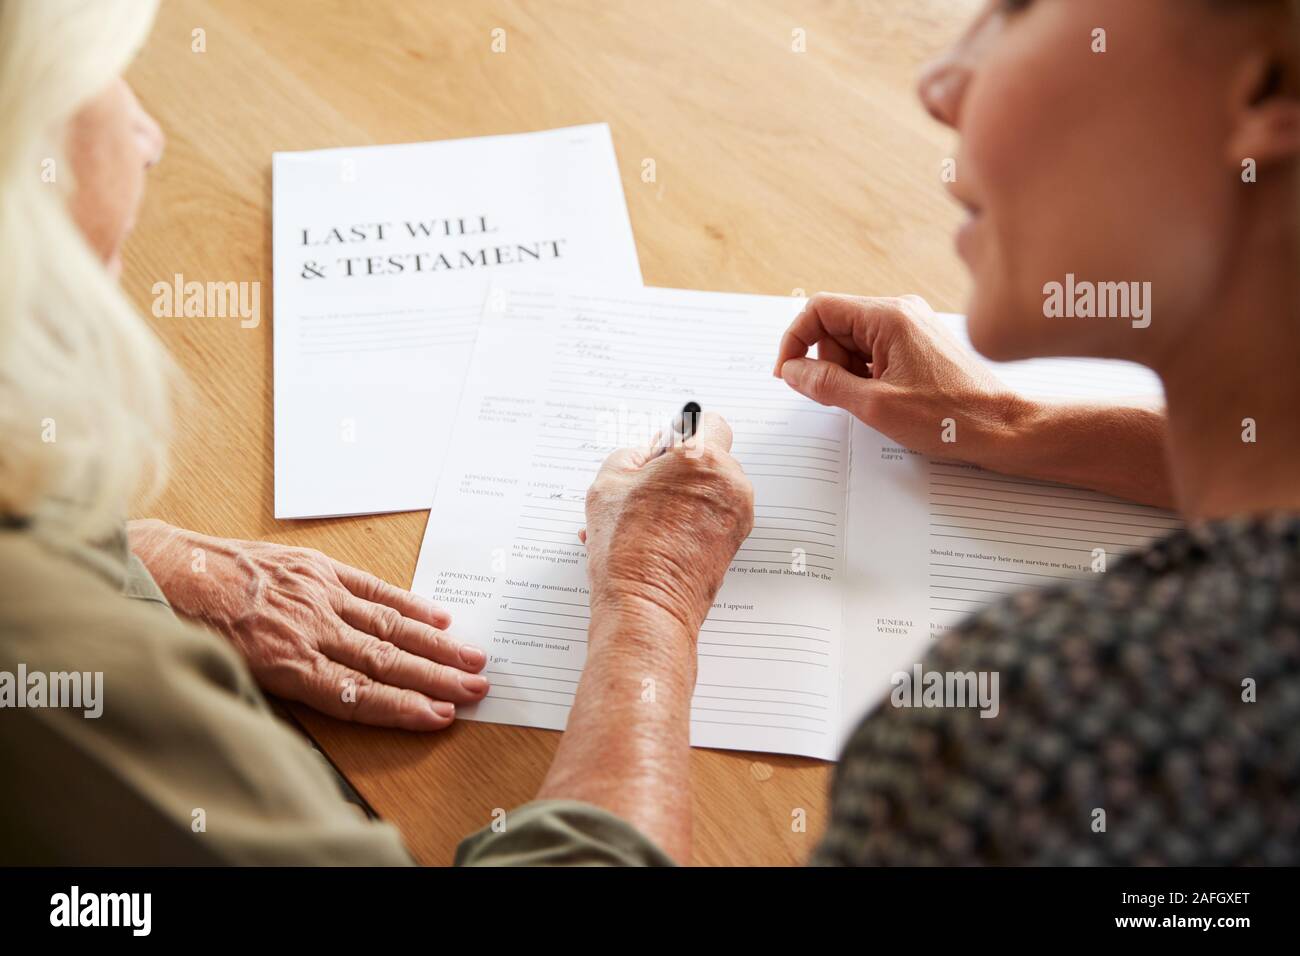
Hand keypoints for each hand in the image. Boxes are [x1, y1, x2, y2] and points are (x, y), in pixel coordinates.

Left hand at [127, 520, 487, 729]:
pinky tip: (437, 617)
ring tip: (472, 659)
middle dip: (436, 678)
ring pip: (387, 626)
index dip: (403, 707)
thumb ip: (281, 687)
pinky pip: (370, 589)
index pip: (358, 693)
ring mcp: (316, 595)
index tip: (441, 716)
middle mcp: (308, 629)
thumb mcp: (225, 671)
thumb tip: (330, 702)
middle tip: (477, 690)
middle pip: (385, 660)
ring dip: (435, 645)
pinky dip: (407, 603)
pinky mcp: (314, 568)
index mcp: (284, 662)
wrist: (162, 568)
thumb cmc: (187, 627)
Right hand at [580, 412, 754, 641]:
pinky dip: (694, 519)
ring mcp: (738, 513)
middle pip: (711, 458)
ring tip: (646, 519)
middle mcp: (729, 481)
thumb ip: (633, 454)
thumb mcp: (608, 482)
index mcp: (701, 457)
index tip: (665, 450)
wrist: (646, 606)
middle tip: (648, 488)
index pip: (709, 422)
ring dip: (687, 495)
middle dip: (683, 469)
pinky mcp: (737, 539)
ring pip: (714, 488)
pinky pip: (717, 514)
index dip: (684, 433)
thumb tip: (651, 453)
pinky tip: (659, 536)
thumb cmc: (626, 549)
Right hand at [773, 293, 1025, 463]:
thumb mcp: (874, 406)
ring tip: (874, 401)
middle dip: (827, 363)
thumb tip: (793, 371)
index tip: (788, 373)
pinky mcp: (918, 344)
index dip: (795, 340)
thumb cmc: (951, 418)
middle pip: (835, 327)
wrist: (1003, 428)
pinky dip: (867, 375)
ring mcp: (911, 327)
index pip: (820, 309)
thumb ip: (826, 384)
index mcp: (889, 316)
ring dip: (848, 373)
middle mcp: (900, 312)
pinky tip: (886, 398)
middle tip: (843, 397)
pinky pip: (874, 352)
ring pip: (853, 342)